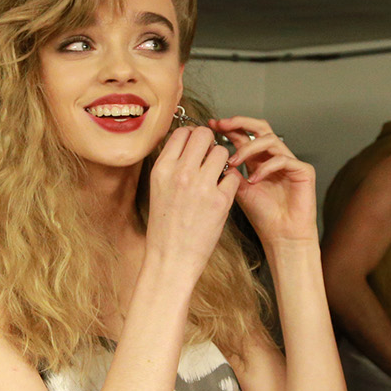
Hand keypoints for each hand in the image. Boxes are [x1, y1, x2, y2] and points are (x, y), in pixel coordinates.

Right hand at [147, 126, 241, 282]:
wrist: (171, 258)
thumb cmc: (164, 227)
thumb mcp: (157, 189)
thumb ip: (171, 165)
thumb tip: (186, 144)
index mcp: (162, 169)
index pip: (181, 132)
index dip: (191, 135)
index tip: (195, 145)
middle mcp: (181, 173)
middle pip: (204, 134)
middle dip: (209, 142)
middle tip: (209, 155)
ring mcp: (202, 186)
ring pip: (222, 151)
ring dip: (222, 160)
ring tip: (216, 174)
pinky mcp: (220, 200)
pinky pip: (233, 175)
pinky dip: (230, 180)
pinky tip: (222, 190)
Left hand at [209, 116, 317, 244]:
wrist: (281, 236)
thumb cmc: (264, 217)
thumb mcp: (239, 190)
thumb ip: (230, 172)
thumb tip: (214, 154)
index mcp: (258, 160)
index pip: (245, 135)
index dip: (229, 128)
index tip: (212, 125)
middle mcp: (274, 158)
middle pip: (260, 128)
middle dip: (240, 123)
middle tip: (223, 125)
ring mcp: (290, 162)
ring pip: (270, 140)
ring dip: (248, 149)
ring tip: (234, 162)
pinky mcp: (303, 170)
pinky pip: (283, 159)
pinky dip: (265, 167)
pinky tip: (254, 179)